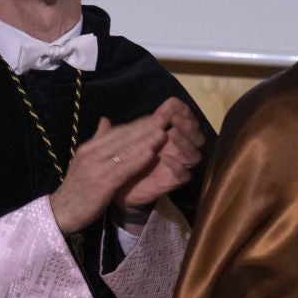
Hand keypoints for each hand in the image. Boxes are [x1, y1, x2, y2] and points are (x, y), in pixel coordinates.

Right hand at [47, 111, 169, 233]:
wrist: (62, 212)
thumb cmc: (76, 188)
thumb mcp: (83, 161)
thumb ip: (97, 141)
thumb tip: (105, 120)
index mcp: (88, 148)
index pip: (115, 132)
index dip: (136, 124)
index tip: (154, 117)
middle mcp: (92, 154)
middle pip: (122, 138)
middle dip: (144, 128)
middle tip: (163, 118)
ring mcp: (96, 168)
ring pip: (125, 151)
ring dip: (145, 141)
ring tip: (162, 133)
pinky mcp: (102, 184)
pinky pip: (124, 169)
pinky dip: (138, 159)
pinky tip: (151, 153)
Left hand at [116, 99, 204, 213]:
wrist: (114, 193)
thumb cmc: (117, 167)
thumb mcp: (112, 150)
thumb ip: (111, 135)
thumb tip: (103, 119)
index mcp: (161, 136)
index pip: (181, 120)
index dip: (182, 111)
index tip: (172, 104)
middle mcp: (172, 149)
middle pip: (194, 136)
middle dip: (187, 125)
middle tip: (176, 120)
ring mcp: (174, 166)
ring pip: (193, 154)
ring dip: (185, 142)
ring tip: (173, 134)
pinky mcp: (171, 181)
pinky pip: (183, 175)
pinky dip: (178, 166)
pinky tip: (167, 159)